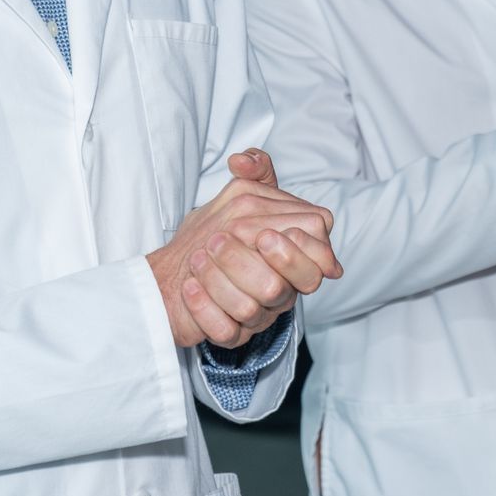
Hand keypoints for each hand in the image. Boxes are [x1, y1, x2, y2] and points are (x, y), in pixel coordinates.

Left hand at [147, 149, 341, 348]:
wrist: (177, 272)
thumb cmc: (220, 234)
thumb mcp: (242, 195)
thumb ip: (258, 173)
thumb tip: (243, 161)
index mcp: (293, 260)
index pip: (318, 259)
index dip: (298, 248)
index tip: (266, 234)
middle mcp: (280, 291)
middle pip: (283, 287)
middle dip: (254, 261)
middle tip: (223, 240)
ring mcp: (256, 316)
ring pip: (250, 310)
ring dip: (219, 278)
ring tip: (198, 257)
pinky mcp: (229, 335)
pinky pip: (223, 331)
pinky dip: (203, 308)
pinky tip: (190, 286)